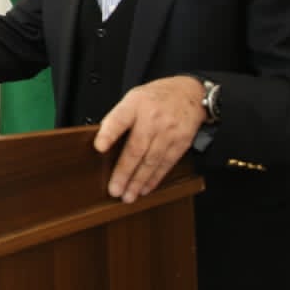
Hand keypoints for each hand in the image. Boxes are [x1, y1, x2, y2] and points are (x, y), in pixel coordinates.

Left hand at [94, 75, 206, 202]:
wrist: (189, 93)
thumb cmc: (156, 97)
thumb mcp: (133, 97)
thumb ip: (119, 117)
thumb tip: (103, 141)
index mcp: (135, 104)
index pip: (120, 119)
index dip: (109, 133)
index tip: (99, 147)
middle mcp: (152, 119)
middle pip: (136, 148)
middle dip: (124, 172)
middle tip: (114, 189)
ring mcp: (168, 132)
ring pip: (151, 161)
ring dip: (138, 181)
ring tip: (128, 195)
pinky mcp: (181, 143)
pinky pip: (166, 164)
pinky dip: (155, 179)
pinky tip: (145, 188)